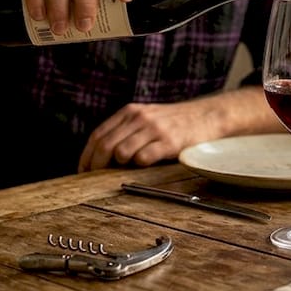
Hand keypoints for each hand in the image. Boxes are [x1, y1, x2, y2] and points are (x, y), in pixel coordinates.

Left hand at [78, 100, 215, 171]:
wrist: (207, 116)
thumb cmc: (173, 122)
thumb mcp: (146, 117)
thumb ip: (125, 129)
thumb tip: (100, 156)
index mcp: (130, 111)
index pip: (98, 135)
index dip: (87, 156)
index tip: (83, 171)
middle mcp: (139, 117)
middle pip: (105, 145)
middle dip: (96, 166)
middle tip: (95, 180)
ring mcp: (155, 129)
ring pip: (121, 152)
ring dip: (119, 166)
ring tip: (125, 170)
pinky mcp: (169, 142)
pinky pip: (143, 158)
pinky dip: (139, 165)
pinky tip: (146, 164)